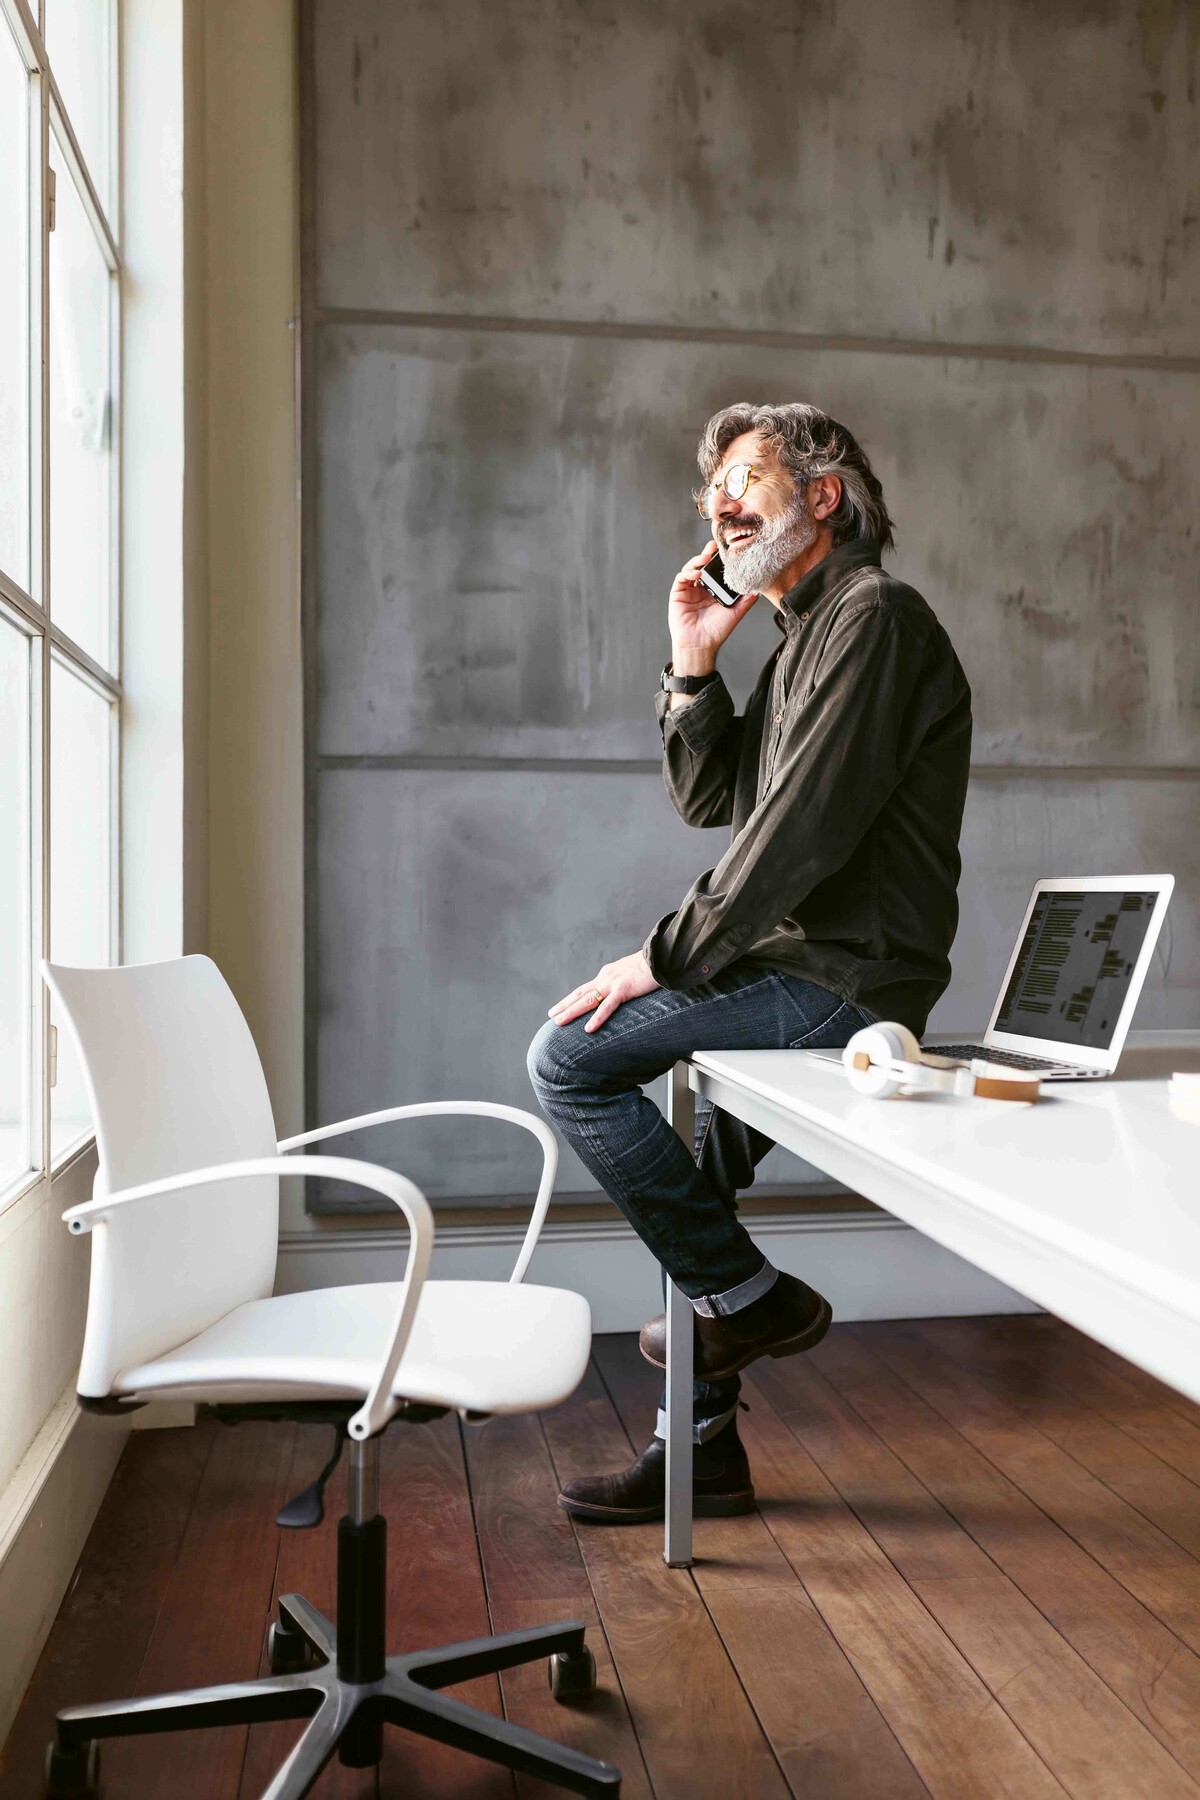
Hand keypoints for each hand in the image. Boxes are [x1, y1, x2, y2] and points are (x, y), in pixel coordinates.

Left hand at [549, 952, 660, 1033]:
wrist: (661, 957)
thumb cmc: (651, 967)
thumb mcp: (632, 974)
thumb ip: (624, 983)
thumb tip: (622, 992)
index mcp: (607, 974)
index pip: (586, 988)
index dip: (572, 998)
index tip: (561, 1006)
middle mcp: (606, 978)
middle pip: (581, 993)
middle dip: (565, 1004)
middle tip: (551, 1015)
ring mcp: (613, 983)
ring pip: (587, 1000)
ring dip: (571, 1011)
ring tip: (558, 1022)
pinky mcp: (623, 989)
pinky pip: (607, 1007)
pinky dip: (597, 1018)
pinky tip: (588, 1028)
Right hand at [668, 538, 758, 673]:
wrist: (700, 646)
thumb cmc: (716, 632)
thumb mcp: (736, 613)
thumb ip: (746, 600)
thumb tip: (758, 588)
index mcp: (714, 590)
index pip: (717, 570)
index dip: (720, 560)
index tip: (728, 550)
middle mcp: (701, 588)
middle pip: (703, 565)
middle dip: (708, 554)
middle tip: (715, 546)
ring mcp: (689, 590)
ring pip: (692, 568)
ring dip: (698, 560)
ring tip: (706, 557)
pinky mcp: (678, 594)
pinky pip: (682, 578)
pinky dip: (689, 572)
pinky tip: (697, 573)